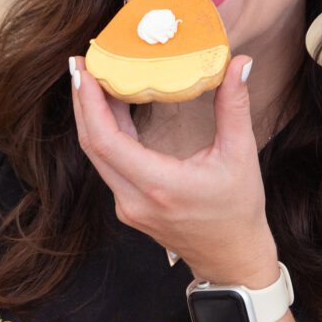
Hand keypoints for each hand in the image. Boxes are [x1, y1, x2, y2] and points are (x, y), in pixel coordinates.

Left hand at [70, 55, 278, 285]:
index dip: (89, 104)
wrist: (232, 259)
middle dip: (82, 101)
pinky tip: (109, 107)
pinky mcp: (129, 205)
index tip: (85, 71)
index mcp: (158, 185)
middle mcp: (133, 199)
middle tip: (80, 64)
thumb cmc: (239, 211)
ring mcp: (127, 205)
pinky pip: (108, 163)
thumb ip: (234, 107)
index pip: (106, 141)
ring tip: (92, 78)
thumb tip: (239, 63)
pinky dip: (104, 132)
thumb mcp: (241, 155)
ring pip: (96, 154)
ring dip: (91, 116)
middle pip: (92, 144)